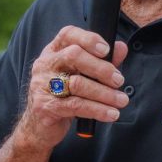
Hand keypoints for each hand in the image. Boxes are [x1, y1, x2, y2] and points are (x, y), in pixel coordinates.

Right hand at [14, 27, 129, 152]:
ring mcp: (42, 85)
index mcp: (53, 52)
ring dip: (104, 93)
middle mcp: (44, 65)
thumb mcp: (81, 76)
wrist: (40, 127)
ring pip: (77, 83)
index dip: (88, 38)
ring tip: (121, 100)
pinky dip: (97, 110)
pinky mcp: (45, 106)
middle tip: (119, 80)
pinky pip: (76, 106)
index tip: (106, 50)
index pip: (68, 34)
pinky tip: (111, 114)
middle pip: (73, 56)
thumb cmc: (63, 97)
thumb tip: (121, 48)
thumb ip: (101, 61)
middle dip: (101, 68)